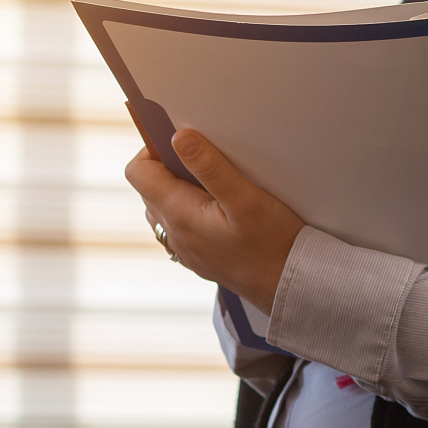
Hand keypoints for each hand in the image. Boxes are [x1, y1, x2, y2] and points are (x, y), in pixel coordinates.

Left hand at [124, 129, 305, 314]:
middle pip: (149, 188)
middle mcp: (173, 234)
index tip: (181, 142)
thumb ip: (210, 167)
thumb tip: (180, 139)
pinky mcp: (197, 257)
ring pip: (162, 208)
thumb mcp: (246, 198)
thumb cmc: (274, 244)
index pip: (138, 173)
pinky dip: (189, 210)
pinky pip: (178, 226)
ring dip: (178, 189)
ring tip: (214, 183)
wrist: (290, 287)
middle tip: (205, 159)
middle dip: (168, 167)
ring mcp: (183, 248)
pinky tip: (219, 209)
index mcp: (177, 214)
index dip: (152, 151)